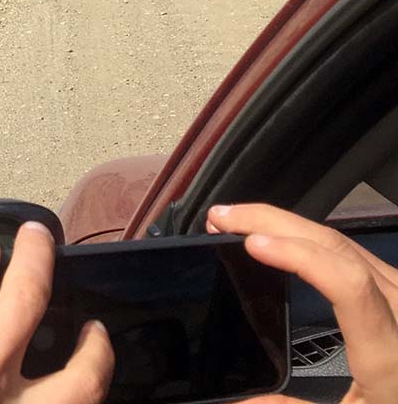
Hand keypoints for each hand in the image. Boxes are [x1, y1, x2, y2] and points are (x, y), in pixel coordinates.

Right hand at [207, 203, 397, 403]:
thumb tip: (238, 402)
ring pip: (341, 240)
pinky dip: (304, 235)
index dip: (299, 255)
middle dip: (273, 221)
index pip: (348, 284)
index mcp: (389, 353)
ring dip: (285, 222)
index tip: (250, 243)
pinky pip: (348, 249)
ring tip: (237, 221)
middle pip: (336, 246)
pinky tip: (278, 236)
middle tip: (221, 216)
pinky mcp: (395, 289)